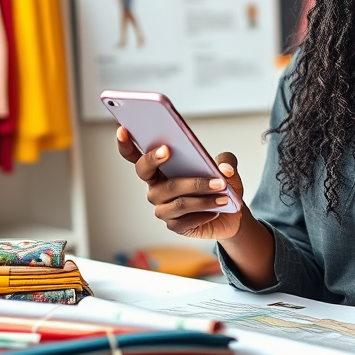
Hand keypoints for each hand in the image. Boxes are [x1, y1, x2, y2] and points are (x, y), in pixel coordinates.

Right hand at [116, 126, 246, 239]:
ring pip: (178, 200)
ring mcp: (163, 208)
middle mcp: (156, 188)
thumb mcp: (226, 167)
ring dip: (202, 196)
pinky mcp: (174, 225)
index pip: (135, 156)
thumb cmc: (221, 185)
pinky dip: (204, 212)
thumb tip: (223, 169)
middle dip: (161, 162)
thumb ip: (226, 161)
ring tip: (223, 193)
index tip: (123, 129)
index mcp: (160, 168)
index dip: (125, 144)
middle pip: (150, 175)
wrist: (231, 213)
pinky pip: (186, 219)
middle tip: (188, 160)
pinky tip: (218, 209)